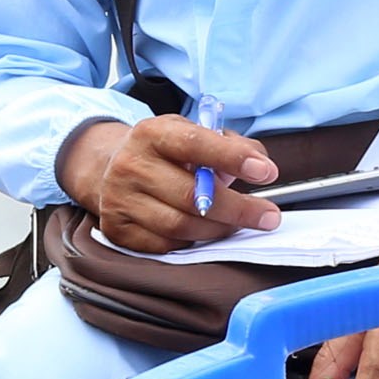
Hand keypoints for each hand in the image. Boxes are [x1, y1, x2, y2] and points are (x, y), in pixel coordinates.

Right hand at [60, 113, 282, 254]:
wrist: (110, 169)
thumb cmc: (164, 153)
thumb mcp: (192, 134)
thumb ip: (230, 144)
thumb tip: (262, 164)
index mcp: (152, 133)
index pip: (195, 144)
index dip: (233, 158)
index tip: (266, 172)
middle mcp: (131, 164)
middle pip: (192, 195)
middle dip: (238, 209)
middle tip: (268, 216)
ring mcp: (119, 199)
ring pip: (180, 225)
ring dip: (218, 229)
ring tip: (238, 225)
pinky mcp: (117, 230)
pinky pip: (165, 245)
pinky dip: (192, 241)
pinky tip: (202, 230)